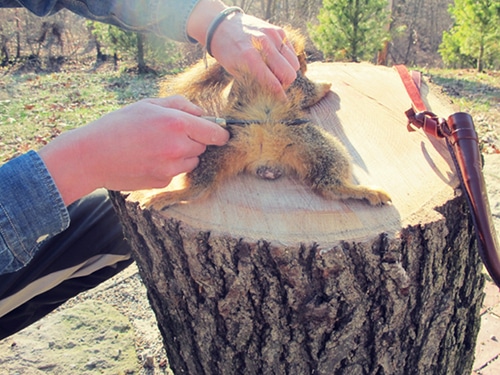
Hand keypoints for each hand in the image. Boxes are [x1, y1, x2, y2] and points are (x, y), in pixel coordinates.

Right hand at [39, 96, 229, 204]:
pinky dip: (169, 167)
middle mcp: (178, 148)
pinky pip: (176, 173)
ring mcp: (171, 168)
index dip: (220, 133)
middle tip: (170, 134)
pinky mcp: (163, 182)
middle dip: (194, 141)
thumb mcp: (148, 104)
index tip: (219, 133)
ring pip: (192, 162)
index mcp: (177, 124)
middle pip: (203, 147)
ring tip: (157, 147)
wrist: (92, 156)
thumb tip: (201, 113)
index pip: (216, 133)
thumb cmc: (118, 125)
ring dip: (183, 155)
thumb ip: (180, 105)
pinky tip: (149, 159)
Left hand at [187, 0, 299, 98]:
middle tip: (276, 84)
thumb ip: (253, 82)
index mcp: (249, 58)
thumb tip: (270, 96)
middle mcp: (263, 44)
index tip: (283, 101)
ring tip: (275, 72)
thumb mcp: (234, 70)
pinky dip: (287, 59)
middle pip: (289, 74)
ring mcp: (272, 36)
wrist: (222, 25)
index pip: (274, 83)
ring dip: (287, 71)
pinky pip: (292, 52)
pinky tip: (276, 60)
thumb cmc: (227, 51)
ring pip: (293, 63)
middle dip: (284, 83)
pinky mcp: (278, 30)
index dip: (280, 95)